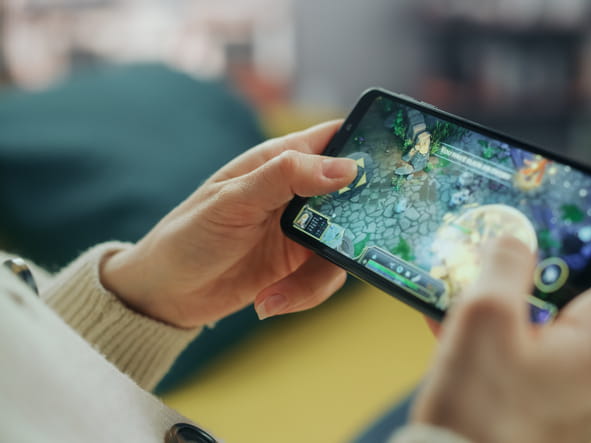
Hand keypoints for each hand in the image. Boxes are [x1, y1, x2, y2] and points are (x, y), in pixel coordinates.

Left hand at [100, 121, 357, 327]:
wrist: (165, 295)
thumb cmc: (189, 235)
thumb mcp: (234, 201)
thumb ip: (287, 177)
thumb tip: (346, 167)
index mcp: (280, 162)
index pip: (334, 139)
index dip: (366, 144)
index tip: (395, 163)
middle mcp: (298, 193)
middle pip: (353, 196)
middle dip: (362, 221)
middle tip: (359, 241)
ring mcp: (302, 230)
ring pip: (345, 244)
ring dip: (317, 276)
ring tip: (275, 294)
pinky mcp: (299, 265)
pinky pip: (325, 277)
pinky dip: (304, 294)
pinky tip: (268, 301)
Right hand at [410, 231, 590, 442]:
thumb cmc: (479, 410)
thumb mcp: (485, 317)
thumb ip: (505, 263)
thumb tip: (515, 238)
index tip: (586, 210)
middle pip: (588, 295)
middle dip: (541, 270)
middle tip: (501, 257)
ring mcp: (579, 398)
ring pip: (553, 330)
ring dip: (513, 308)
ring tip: (465, 297)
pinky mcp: (551, 416)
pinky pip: (535, 363)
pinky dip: (504, 344)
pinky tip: (460, 336)